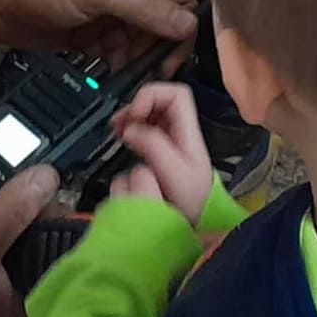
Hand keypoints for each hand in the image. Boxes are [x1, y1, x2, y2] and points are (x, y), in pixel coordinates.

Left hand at [0, 0, 197, 61]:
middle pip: (160, 26)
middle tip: (137, 70)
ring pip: (136, 44)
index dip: (180, 31)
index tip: (168, 61)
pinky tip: (96, 64)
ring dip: (129, 59)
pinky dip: (108, 63)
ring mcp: (105, 10)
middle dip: (151, 50)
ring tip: (109, 63)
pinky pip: (110, 52)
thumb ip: (145, 7)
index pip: (179, 0)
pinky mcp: (86, 32)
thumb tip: (188, 26)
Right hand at [110, 81, 212, 222]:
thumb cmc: (193, 201)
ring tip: (117, 128)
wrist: (199, 222)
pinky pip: (145, 128)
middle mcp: (181, 132)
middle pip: (160, 100)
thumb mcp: (174, 173)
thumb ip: (153, 146)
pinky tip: (123, 137)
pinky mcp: (161, 151)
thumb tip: (130, 129)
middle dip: (137, 104)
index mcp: (188, 133)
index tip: (135, 114)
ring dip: (132, 116)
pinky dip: (132, 128)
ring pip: (151, 113)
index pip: (176, 94)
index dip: (152, 96)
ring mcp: (171, 140)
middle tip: (121, 121)